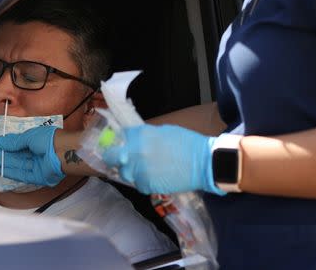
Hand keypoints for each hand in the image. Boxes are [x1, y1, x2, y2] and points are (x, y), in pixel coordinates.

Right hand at [0, 126, 64, 186]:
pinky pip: (23, 175)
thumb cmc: (50, 139)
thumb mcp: (29, 137)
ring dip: (5, 162)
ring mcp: (38, 166)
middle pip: (17, 155)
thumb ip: (15, 142)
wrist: (63, 152)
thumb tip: (0, 142)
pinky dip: (12, 172)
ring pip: (18, 165)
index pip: (18, 144)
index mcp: (37, 141)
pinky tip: (2, 169)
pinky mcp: (38, 177)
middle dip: (3, 154)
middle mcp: (37, 153)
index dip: (5, 144)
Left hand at [102, 124, 221, 194]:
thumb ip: (145, 135)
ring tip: (145, 169)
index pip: (119, 137)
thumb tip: (134, 139)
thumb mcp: (163, 131)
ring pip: (125, 173)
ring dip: (131, 171)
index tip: (121, 144)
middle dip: (115, 158)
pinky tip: (156, 177)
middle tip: (122, 159)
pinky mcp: (146, 185)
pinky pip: (138, 184)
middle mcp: (135, 152)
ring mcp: (139, 170)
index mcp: (140, 135)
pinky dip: (144, 182)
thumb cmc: (187, 143)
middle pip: (112, 157)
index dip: (120, 141)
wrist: (203, 163)